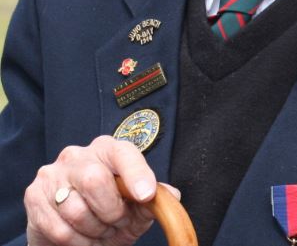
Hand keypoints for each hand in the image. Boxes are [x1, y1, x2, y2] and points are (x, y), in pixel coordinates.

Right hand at [24, 135, 178, 245]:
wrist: (67, 229)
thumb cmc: (106, 210)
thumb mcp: (134, 207)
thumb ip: (153, 200)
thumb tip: (172, 195)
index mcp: (107, 150)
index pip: (122, 153)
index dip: (135, 172)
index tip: (146, 194)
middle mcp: (77, 155)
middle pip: (95, 179)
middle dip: (111, 212)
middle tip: (117, 223)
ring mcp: (53, 174)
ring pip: (76, 209)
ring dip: (94, 232)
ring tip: (100, 231)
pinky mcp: (34, 196)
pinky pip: (59, 228)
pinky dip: (77, 242)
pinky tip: (83, 239)